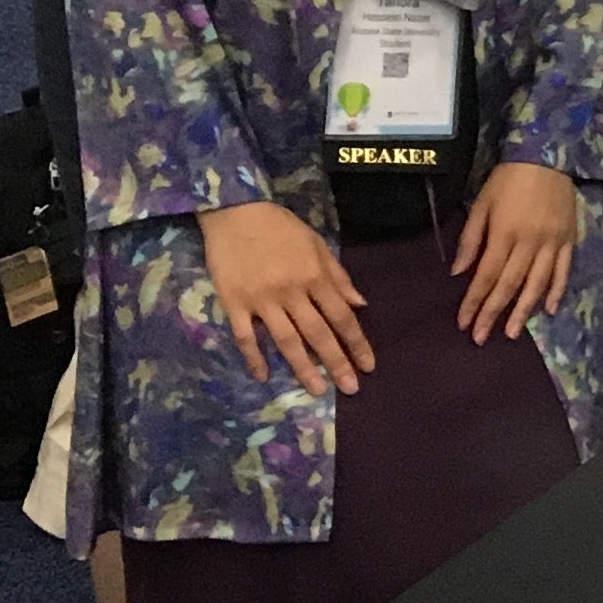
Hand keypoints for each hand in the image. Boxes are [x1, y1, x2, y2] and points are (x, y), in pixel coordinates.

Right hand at [198, 199, 373, 394]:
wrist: (235, 212)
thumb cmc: (280, 227)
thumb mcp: (317, 244)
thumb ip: (338, 276)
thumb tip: (360, 304)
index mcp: (315, 277)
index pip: (342, 317)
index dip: (357, 342)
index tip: (368, 366)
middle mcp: (292, 292)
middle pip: (318, 333)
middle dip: (337, 362)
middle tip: (350, 388)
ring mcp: (261, 300)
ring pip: (286, 340)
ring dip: (303, 367)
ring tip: (317, 390)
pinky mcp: (233, 303)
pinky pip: (244, 336)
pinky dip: (254, 357)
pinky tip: (263, 377)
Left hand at [451, 163, 579, 339]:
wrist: (546, 157)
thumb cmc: (507, 180)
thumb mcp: (481, 204)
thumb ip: (471, 239)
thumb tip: (459, 272)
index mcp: (504, 233)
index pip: (486, 276)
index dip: (474, 301)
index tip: (463, 323)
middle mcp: (529, 243)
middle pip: (509, 285)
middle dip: (494, 313)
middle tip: (481, 338)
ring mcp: (552, 243)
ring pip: (537, 284)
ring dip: (524, 311)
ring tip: (513, 333)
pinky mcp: (569, 240)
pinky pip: (564, 271)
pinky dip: (557, 291)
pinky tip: (549, 310)